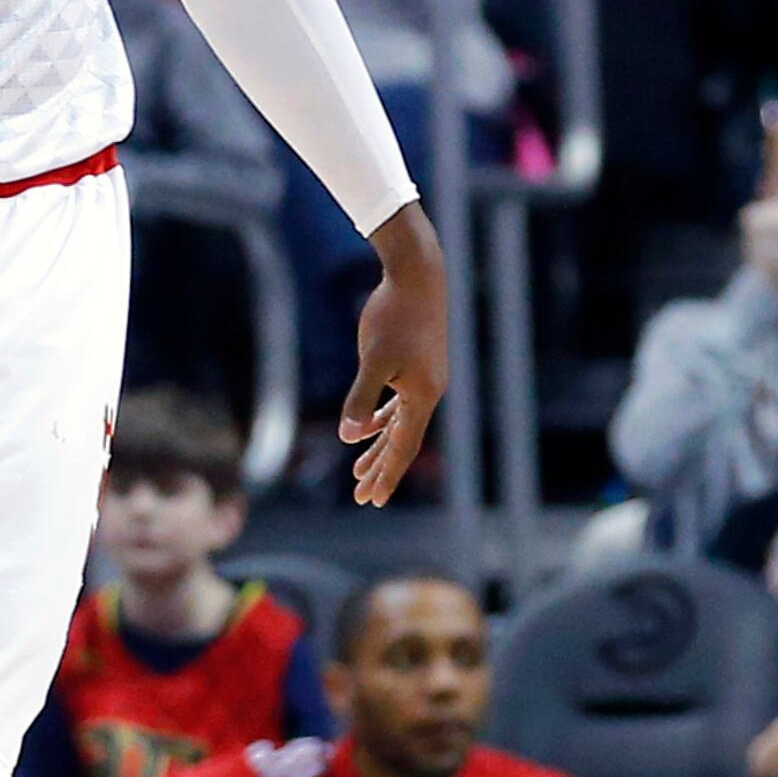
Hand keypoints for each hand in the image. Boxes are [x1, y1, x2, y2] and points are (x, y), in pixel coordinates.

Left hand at [342, 203, 450, 506]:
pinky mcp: (415, 366)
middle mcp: (428, 393)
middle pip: (403, 443)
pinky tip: (368, 428)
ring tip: (359, 471)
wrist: (416, 277)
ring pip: (400, 425)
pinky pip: (399, 405)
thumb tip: (349, 437)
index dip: (386, 475)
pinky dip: (383, 420)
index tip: (371, 500)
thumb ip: (361, 398)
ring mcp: (424, 380)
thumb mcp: (373, 358)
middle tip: (363, 498)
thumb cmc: (393, 316)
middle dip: (381, 471)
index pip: (402, 447)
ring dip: (380, 448)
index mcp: (421, 396)